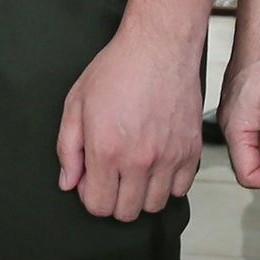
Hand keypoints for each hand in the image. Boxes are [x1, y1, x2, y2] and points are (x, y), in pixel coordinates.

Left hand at [57, 20, 205, 218]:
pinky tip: (155, 163)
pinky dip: (167, 184)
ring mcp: (170, 157)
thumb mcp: (75, 104)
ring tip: (132, 169)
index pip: (99, 206)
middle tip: (110, 174)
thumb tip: (68, 183)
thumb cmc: (115, 71)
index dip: (90, 196)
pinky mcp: (191, 151)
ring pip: (155, 205)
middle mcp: (140, 160)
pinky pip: (180, 189)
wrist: (158, 48)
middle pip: (127, 212)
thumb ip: (68, 149)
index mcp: (107, 151)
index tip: (90, 178)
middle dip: (113, 199)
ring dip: (140, 194)